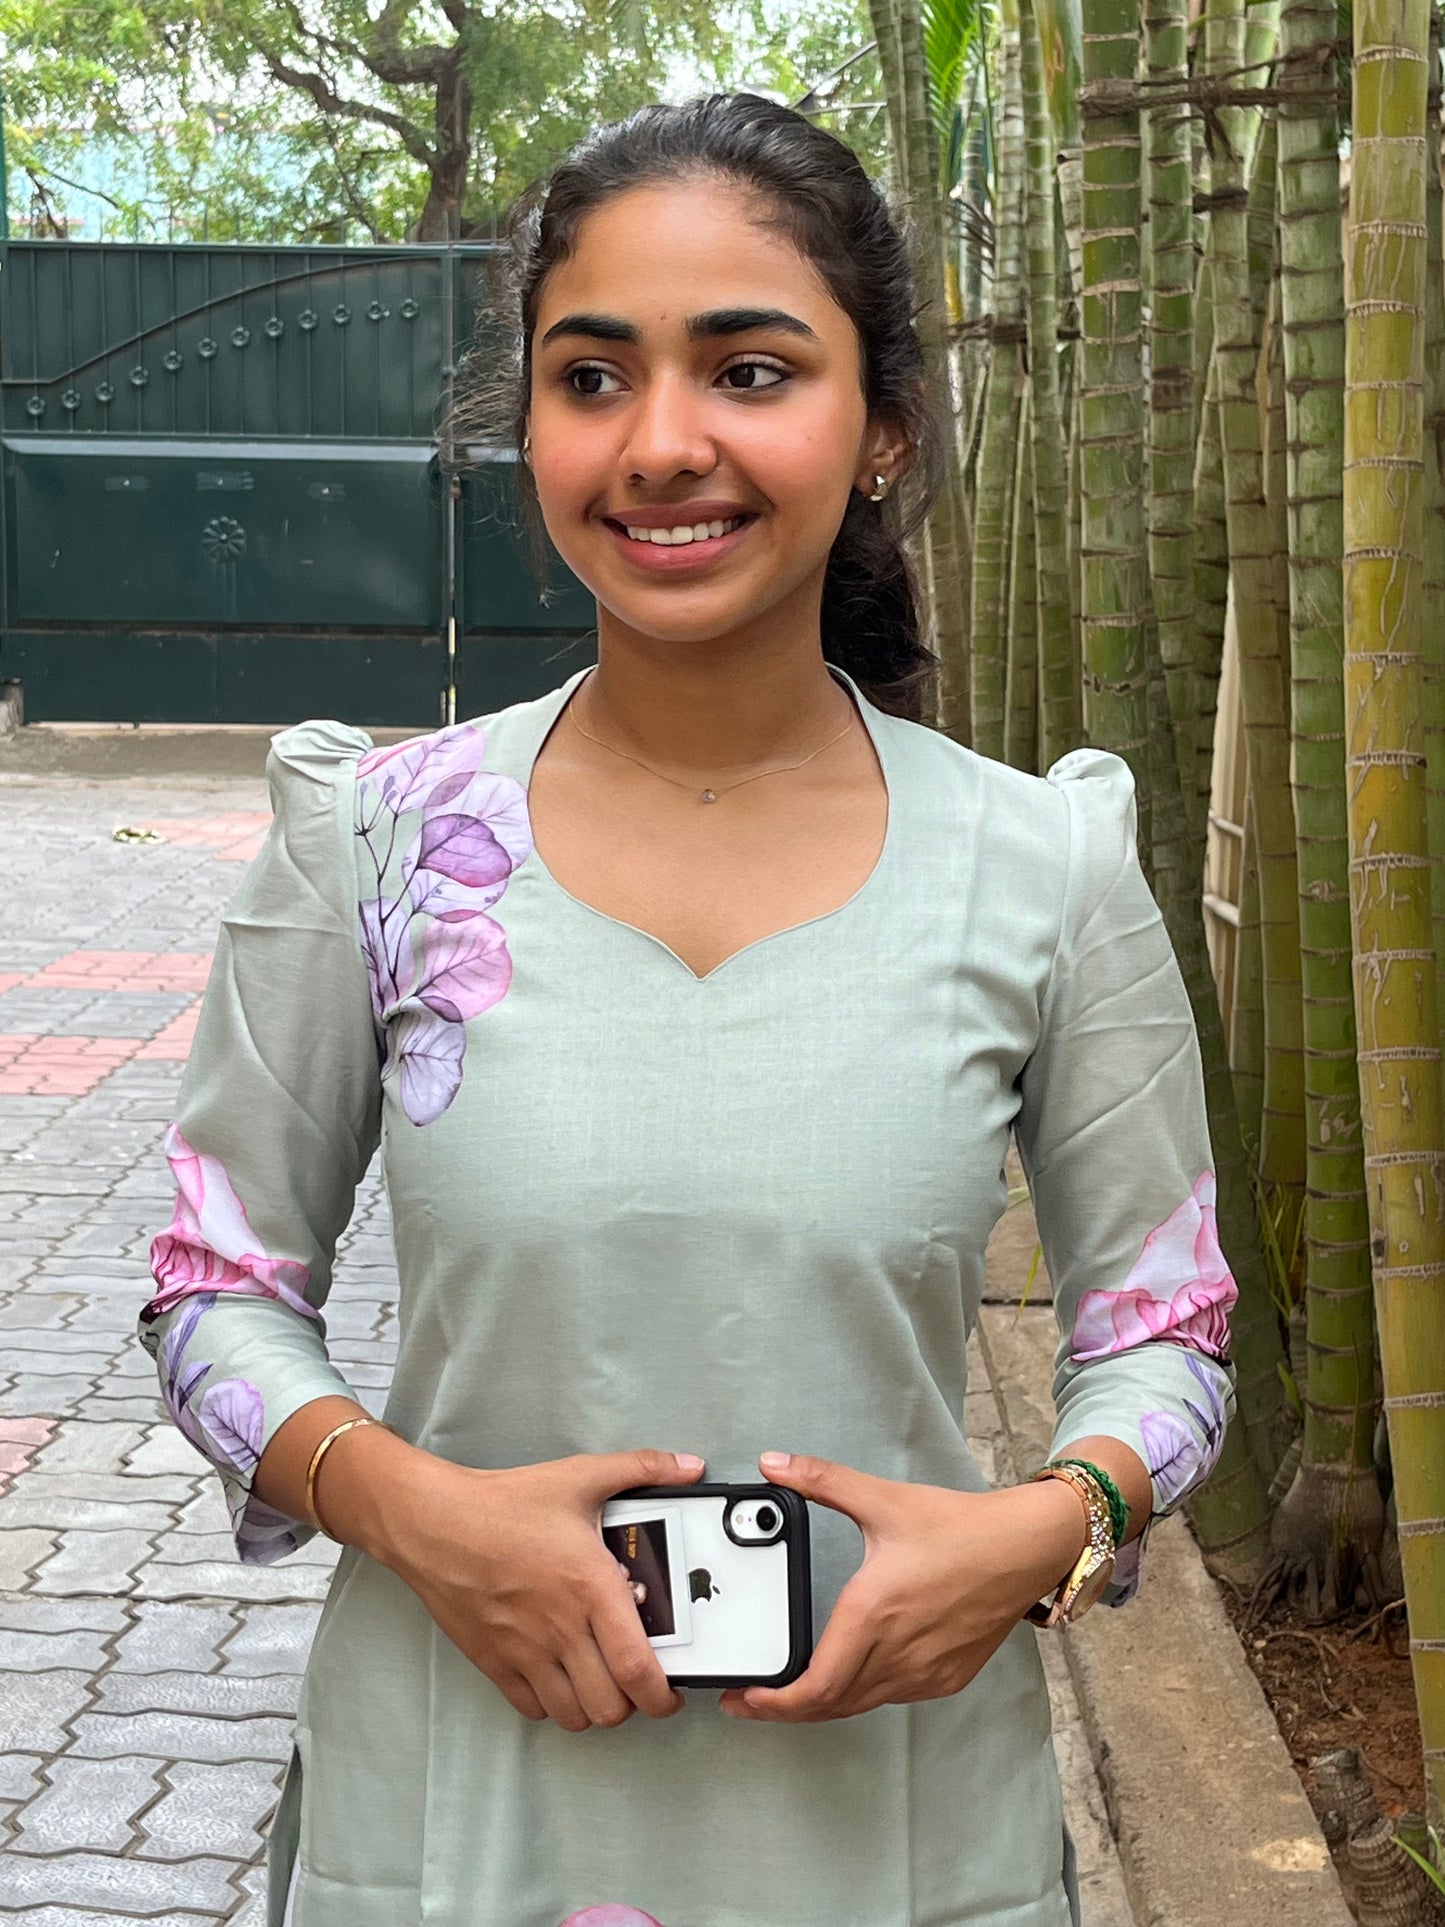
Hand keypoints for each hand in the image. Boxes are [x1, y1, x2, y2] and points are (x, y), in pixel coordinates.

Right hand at [373, 1445, 705, 1731]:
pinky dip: (552, 1705)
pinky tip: (558, 1678)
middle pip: (610, 1707)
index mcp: (591, 1586)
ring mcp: (525, 1652)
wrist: (432, 1521)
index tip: (672, 1691)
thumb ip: (641, 1469)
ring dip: (594, 1708)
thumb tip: (689, 1466)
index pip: (638, 1668)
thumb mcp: (579, 1476)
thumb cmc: (503, 1503)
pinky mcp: (493, 1662)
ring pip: (574, 1716)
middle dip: (633, 1703)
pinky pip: (532, 1709)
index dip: (663, 1694)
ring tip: (601, 1682)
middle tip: (636, 1681)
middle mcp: (561, 1628)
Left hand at [719, 1451, 1086, 1724]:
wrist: (1026, 1547)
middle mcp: (899, 1653)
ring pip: (861, 1704)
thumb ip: (822, 1480)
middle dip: (787, 1708)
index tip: (746, 1698)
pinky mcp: (948, 1677)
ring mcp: (926, 1672)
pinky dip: (863, 1694)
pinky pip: (893, 1697)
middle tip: (752, 1699)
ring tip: (793, 1688)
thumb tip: (773, 1463)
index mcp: (874, 1614)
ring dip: (825, 1702)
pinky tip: (851, 1674)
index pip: (816, 1686)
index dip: (776, 1704)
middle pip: (831, 1704)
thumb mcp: (882, 1499)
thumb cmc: (960, 1526)